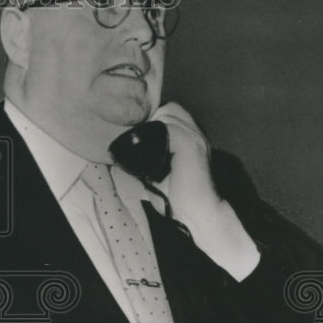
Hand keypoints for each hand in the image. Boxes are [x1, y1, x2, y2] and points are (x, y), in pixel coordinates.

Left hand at [149, 103, 219, 228]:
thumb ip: (145, 162)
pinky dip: (157, 135)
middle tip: (142, 142)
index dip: (154, 120)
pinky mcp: (191, 144)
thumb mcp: (156, 177)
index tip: (140, 138)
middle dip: (152, 120)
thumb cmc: (179, 200)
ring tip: (147, 147)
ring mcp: (195, 137)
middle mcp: (195, 134)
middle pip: (169, 108)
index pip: (171, 113)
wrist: (199, 215)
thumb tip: (123, 157)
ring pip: (168, 113)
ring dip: (153, 126)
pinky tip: (152, 151)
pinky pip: (169, 127)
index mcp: (189, 140)